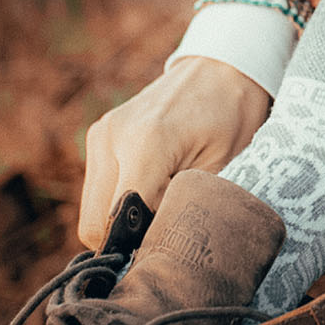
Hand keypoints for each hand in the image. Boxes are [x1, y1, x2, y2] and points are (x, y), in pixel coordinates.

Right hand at [78, 56, 271, 246]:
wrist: (221, 69)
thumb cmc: (232, 116)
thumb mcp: (221, 166)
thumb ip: (185, 207)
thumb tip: (160, 250)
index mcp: (144, 144)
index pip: (115, 223)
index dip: (135, 249)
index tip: (163, 256)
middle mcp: (111, 138)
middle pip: (94, 223)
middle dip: (125, 240)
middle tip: (166, 237)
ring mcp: (100, 134)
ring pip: (92, 208)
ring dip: (122, 220)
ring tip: (164, 207)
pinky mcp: (99, 135)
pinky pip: (99, 188)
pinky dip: (120, 201)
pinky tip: (154, 191)